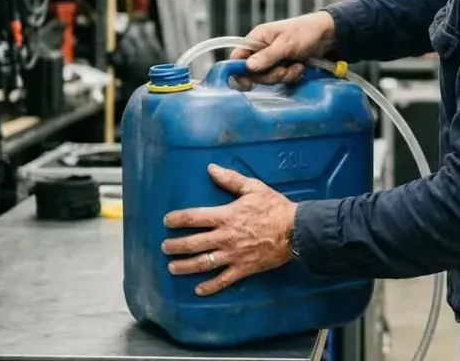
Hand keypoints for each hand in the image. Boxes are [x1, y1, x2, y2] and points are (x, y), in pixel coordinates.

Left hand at [161, 165, 296, 295]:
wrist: (296, 230)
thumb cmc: (274, 207)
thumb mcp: (254, 187)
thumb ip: (230, 179)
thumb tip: (210, 168)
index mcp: (225, 216)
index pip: (193, 218)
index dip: (177, 219)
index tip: (166, 222)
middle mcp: (224, 237)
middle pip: (192, 243)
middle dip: (175, 246)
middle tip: (164, 247)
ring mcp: (233, 255)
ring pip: (203, 263)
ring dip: (185, 266)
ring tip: (172, 267)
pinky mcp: (243, 268)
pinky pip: (223, 280)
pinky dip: (210, 287)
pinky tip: (199, 290)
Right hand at [230, 11, 335, 85]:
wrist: (327, 34)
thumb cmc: (305, 32)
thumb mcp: (286, 44)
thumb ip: (267, 56)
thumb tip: (248, 67)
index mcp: (256, 39)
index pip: (237, 57)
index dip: (239, 70)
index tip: (249, 83)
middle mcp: (261, 49)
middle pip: (253, 73)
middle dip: (270, 75)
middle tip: (283, 69)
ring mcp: (272, 59)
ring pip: (268, 78)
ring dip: (283, 75)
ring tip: (296, 65)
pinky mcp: (283, 66)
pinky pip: (281, 78)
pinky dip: (291, 76)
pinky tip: (300, 68)